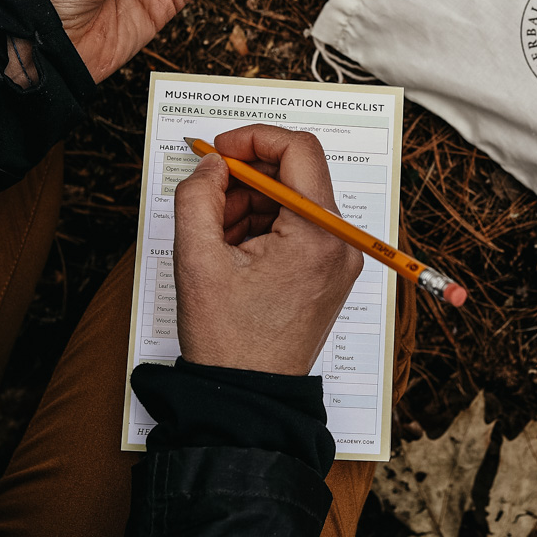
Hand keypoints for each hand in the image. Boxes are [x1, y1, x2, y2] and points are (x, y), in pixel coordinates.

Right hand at [172, 125, 363, 374]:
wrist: (247, 398)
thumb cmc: (228, 340)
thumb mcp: (197, 259)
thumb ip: (198, 196)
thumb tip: (212, 164)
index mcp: (317, 234)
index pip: (299, 149)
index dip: (254, 138)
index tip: (220, 151)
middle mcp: (340, 242)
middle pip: (296, 174)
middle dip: (246, 178)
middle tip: (207, 201)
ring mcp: (338, 258)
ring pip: (292, 199)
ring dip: (249, 205)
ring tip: (215, 240)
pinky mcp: (328, 271)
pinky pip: (297, 226)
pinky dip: (262, 226)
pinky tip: (232, 253)